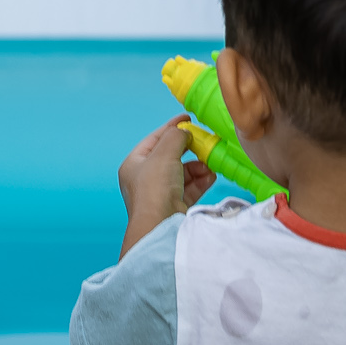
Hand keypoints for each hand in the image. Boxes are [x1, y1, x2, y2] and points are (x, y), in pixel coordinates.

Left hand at [118, 115, 213, 233]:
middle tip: (204, 141)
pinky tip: (211, 175)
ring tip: (210, 163)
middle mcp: (145, 179)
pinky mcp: (175, 205)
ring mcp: (160, 193)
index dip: (171, 128)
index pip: (154, 140)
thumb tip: (184, 132)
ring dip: (198, 166)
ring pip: (182, 173)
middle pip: (170, 156)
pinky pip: (190, 188)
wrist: (160, 225)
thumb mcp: (164, 154)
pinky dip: (201, 181)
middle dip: (189, 149)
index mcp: (135, 164)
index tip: (188, 119)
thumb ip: (175, 136)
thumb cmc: (155, 188)